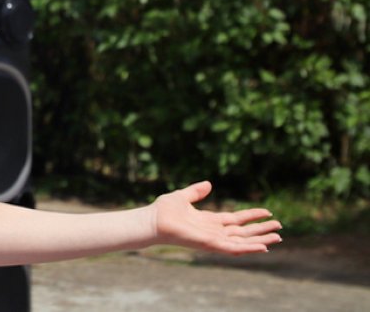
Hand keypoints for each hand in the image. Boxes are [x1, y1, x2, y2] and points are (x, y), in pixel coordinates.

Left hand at [151, 181, 282, 254]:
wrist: (152, 220)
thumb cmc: (163, 211)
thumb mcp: (183, 196)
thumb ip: (196, 191)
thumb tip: (209, 183)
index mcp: (210, 220)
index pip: (236, 219)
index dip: (252, 216)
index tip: (267, 212)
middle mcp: (214, 231)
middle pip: (243, 232)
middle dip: (261, 230)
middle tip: (279, 227)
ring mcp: (213, 239)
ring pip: (242, 241)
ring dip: (260, 240)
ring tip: (278, 237)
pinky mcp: (210, 244)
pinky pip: (233, 248)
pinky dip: (248, 248)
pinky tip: (263, 247)